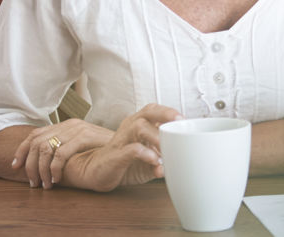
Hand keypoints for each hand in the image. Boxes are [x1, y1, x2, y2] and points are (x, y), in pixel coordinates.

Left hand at [13, 118, 113, 188]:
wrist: (130, 146)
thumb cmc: (106, 151)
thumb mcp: (81, 147)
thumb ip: (65, 147)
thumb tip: (42, 160)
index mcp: (67, 125)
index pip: (35, 134)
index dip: (21, 150)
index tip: (16, 166)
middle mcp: (70, 124)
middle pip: (36, 142)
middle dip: (30, 165)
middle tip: (33, 182)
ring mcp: (78, 128)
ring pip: (45, 148)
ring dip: (41, 169)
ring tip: (45, 183)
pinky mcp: (85, 136)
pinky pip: (60, 153)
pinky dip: (54, 168)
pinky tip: (57, 178)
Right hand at [61, 103, 181, 191]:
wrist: (97, 173)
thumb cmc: (127, 163)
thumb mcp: (148, 162)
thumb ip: (161, 163)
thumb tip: (171, 168)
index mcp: (139, 125)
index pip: (155, 110)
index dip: (170, 112)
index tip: (185, 120)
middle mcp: (130, 128)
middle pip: (148, 112)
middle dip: (165, 115)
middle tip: (179, 124)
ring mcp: (121, 140)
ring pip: (139, 127)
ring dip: (156, 136)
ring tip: (167, 148)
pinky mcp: (115, 155)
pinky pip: (130, 149)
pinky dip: (144, 153)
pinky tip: (155, 160)